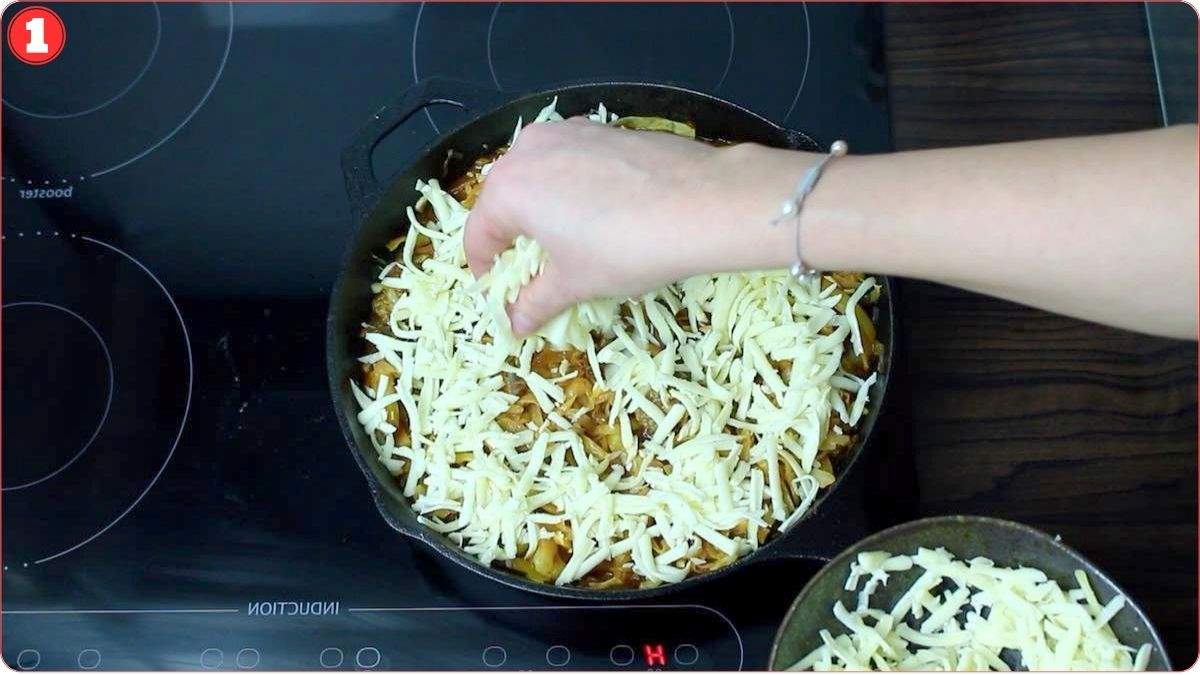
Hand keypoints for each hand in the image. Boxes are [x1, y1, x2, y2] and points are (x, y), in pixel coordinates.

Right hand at [464, 118, 798, 335]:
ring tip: (567, 241)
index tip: (500, 295)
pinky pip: (571, 160)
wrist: (702, 203)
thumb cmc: (626, 247)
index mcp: (508, 189)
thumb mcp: (575, 283)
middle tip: (533, 270)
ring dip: (542, 208)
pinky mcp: (602, 128)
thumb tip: (516, 323)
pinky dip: (572, 186)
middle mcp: (528, 151)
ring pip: (537, 175)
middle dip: (513, 236)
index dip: (485, 271)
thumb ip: (536, 301)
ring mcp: (566, 132)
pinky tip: (600, 212)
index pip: (478, 235)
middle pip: (504, 200)